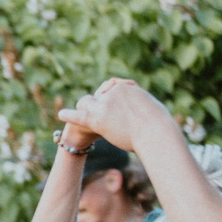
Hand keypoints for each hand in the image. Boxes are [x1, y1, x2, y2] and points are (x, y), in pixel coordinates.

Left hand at [52, 79, 173, 150]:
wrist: (156, 132)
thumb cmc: (160, 126)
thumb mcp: (154, 109)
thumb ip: (144, 107)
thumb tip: (146, 112)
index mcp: (126, 88)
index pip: (113, 90)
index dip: (112, 100)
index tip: (118, 111)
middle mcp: (113, 92)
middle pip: (97, 95)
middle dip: (97, 103)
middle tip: (103, 117)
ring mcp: (104, 104)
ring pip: (86, 103)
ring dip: (84, 109)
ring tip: (86, 119)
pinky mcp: (97, 119)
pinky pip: (78, 115)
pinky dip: (69, 115)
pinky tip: (61, 115)